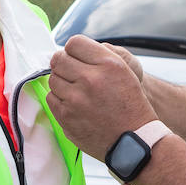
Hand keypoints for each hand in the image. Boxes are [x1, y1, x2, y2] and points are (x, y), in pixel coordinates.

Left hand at [49, 35, 155, 156]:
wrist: (134, 141)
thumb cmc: (130, 105)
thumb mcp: (125, 71)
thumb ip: (98, 56)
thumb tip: (69, 50)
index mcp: (108, 65)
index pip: (74, 43)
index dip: (75, 50)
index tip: (78, 58)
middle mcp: (91, 80)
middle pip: (59, 59)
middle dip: (64, 64)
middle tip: (74, 74)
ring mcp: (76, 100)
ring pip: (53, 78)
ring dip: (62, 82)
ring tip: (78, 91)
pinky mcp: (66, 117)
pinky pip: (51, 98)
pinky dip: (60, 99)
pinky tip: (74, 104)